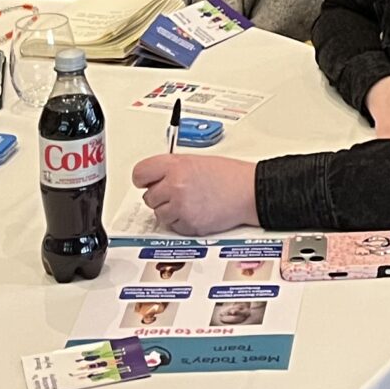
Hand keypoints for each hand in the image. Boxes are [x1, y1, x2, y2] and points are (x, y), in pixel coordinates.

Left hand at [127, 154, 257, 234]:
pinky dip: (182, 222)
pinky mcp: (189, 225)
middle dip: (161, 197)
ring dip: (171, 211)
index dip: (144, 179)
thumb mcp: (195, 161)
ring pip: (160, 214)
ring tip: (190, 202)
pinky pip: (174, 227)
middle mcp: (175, 185)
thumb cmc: (228, 175)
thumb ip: (172, 169)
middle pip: (149, 197)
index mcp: (175, 165)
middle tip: (178, 192)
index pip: (140, 173)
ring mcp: (181, 207)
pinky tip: (196, 211)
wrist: (249, 191)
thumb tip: (155, 179)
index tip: (146, 182)